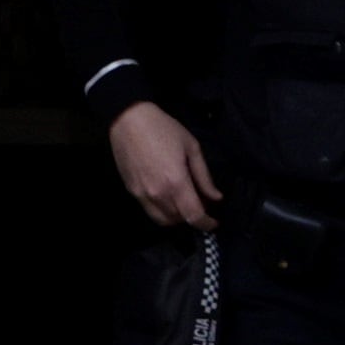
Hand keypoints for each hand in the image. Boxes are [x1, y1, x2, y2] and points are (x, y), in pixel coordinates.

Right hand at [109, 101, 219, 230]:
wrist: (128, 120)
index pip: (194, 215)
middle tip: (201, 202)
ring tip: (184, 202)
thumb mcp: (191, 147)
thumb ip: (204, 176)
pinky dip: (163, 212)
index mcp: (176, 182)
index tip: (213, 223)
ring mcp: (142, 195)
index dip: (206, 223)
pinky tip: (168, 197)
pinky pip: (150, 212)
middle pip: (179, 220)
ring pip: (163, 220)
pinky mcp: (132, 192)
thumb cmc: (163, 128)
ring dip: (177, 217)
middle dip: (193, 216)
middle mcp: (158, 194)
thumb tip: (216, 197)